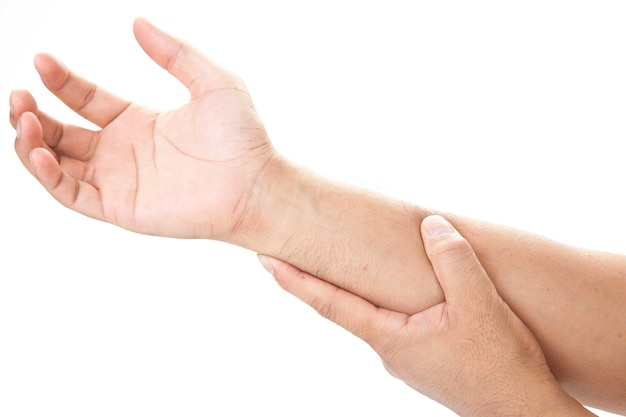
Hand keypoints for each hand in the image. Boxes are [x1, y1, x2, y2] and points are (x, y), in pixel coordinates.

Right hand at [9, 18, 273, 239]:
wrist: (257, 183)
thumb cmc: (242, 137)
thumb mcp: (211, 80)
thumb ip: (174, 52)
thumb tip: (137, 21)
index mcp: (140, 123)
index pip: (86, 99)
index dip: (61, 81)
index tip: (41, 60)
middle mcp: (124, 153)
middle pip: (64, 132)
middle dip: (34, 113)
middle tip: (18, 95)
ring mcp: (120, 181)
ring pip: (59, 163)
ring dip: (32, 141)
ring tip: (23, 116)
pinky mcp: (121, 208)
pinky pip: (73, 194)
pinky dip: (48, 175)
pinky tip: (39, 149)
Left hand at [258, 215, 594, 416]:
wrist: (524, 411)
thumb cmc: (501, 364)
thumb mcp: (480, 303)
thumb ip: (452, 259)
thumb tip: (431, 225)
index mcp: (389, 337)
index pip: (330, 303)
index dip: (295, 280)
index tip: (265, 260)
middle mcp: (389, 350)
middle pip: (347, 307)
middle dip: (321, 279)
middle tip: (292, 250)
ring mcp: (406, 359)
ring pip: (377, 315)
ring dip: (362, 290)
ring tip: (353, 260)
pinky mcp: (425, 361)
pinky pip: (400, 324)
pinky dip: (391, 303)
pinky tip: (410, 292)